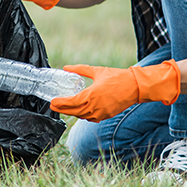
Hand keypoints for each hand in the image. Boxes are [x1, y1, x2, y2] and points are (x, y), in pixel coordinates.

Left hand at [50, 60, 180, 121]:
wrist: (135, 87)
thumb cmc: (116, 77)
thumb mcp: (97, 71)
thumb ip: (80, 69)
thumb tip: (66, 67)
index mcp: (90, 95)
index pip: (70, 102)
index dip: (60, 103)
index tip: (52, 102)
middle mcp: (94, 106)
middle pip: (73, 112)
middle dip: (62, 109)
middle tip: (53, 106)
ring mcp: (100, 113)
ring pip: (81, 116)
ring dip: (72, 113)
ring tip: (64, 108)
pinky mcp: (106, 115)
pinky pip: (90, 118)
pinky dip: (83, 116)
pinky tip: (80, 111)